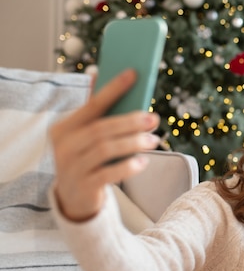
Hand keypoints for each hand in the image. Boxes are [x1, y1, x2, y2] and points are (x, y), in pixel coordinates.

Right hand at [49, 69, 160, 221]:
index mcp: (64, 128)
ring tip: (153, 140)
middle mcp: (64, 146)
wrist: (74, 198)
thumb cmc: (87, 158)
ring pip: (105, 150)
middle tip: (153, 118)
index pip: (92, 105)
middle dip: (130, 122)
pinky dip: (127, 166)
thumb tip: (100, 72)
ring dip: (133, 143)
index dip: (113, 89)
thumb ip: (97, 111)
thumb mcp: (87, 135)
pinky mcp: (83, 186)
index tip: (133, 74)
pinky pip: (107, 174)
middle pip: (101, 129)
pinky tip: (143, 162)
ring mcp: (71, 167)